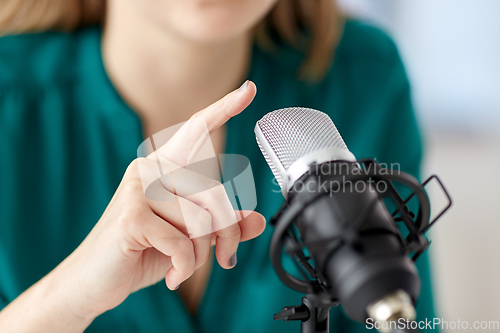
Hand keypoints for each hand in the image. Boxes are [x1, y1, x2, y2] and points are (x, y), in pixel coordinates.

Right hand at [52, 81, 264, 319]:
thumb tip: (257, 220)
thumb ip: (222, 226)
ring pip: (201, 221)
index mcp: (164, 167)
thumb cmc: (142, 253)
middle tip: (223, 258)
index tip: (249, 89)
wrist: (93, 281)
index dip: (224, 109)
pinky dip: (185, 267)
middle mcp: (149, 169)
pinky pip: (182, 242)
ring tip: (183, 266)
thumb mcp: (190, 239)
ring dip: (201, 255)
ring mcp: (138, 189)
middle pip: (215, 195)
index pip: (197, 130)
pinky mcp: (131, 214)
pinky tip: (171, 275)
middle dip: (226, 235)